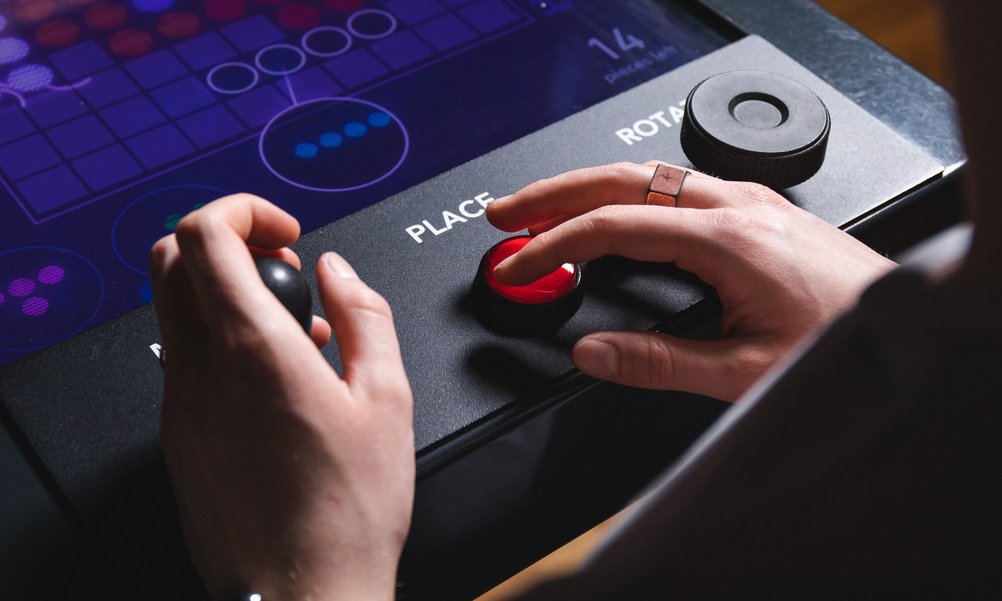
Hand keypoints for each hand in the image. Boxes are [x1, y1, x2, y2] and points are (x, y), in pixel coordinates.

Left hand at [150, 194, 413, 600]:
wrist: (302, 591)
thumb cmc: (348, 509)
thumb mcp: (387, 397)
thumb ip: (365, 315)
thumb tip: (341, 272)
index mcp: (253, 349)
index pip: (204, 234)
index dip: (244, 210)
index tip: (285, 232)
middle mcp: (201, 370)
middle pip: (170, 257)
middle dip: (227, 241)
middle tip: (281, 268)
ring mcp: (181, 404)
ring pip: (175, 308)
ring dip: (226, 293)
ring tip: (293, 332)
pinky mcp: (178, 436)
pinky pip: (185, 359)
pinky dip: (221, 341)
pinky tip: (276, 380)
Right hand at [486, 162, 895, 400]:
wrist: (904, 327)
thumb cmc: (841, 344)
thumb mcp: (743, 373)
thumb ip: (658, 365)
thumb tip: (592, 353)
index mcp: (729, 240)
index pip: (614, 226)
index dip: (554, 244)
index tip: (518, 264)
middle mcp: (738, 208)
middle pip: (622, 178)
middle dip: (553, 193)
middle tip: (506, 212)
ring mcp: (749, 203)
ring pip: (648, 174)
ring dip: (587, 187)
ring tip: (542, 207)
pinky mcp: (758, 211)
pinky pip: (677, 185)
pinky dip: (626, 193)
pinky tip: (613, 208)